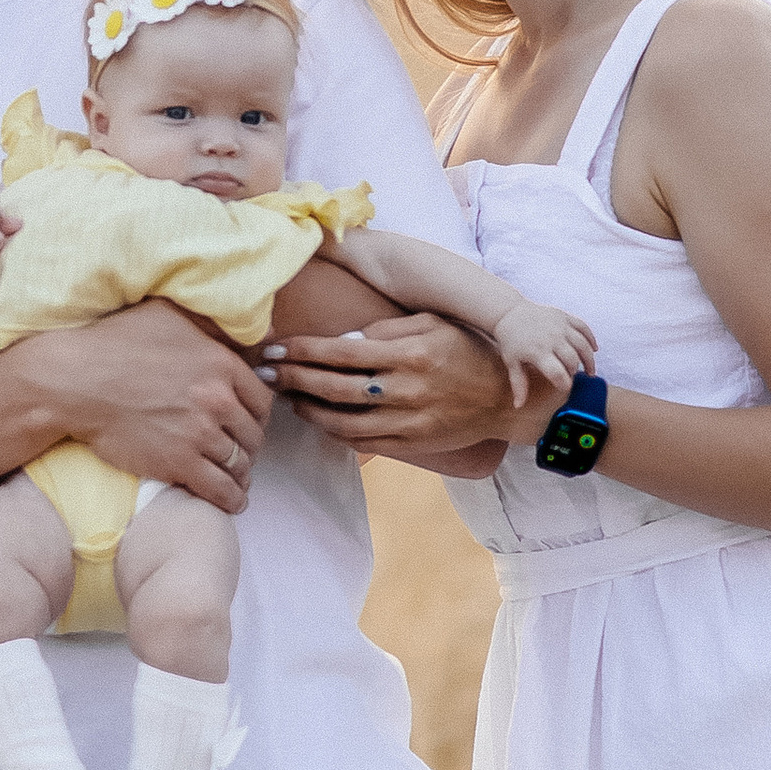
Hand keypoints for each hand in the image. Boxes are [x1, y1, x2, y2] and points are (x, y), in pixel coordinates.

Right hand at [27, 299, 269, 513]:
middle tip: (241, 451)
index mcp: (220, 364)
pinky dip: (231, 499)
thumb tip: (242, 328)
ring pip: (239, 463)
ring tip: (237, 479)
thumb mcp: (167, 315)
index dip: (257, 415)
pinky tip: (233, 502)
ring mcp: (200, 434)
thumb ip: (208, 323)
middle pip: (253, 434)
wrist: (75, 382)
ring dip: (241, 474)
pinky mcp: (179, 464)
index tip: (250, 423)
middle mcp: (218, 400)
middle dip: (249, 446)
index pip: (261, 399)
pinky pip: (219, 489)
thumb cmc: (115, 343)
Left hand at [263, 309, 547, 462]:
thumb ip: (387, 328)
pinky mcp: (411, 445)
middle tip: (264, 371)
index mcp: (408, 354)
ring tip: (286, 397)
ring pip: (342, 422)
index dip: (302, 351)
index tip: (275, 347)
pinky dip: (335, 433)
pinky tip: (318, 420)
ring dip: (307, 410)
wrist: (506, 398)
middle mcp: (405, 390)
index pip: (340, 352)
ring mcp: (408, 422)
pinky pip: (362, 443)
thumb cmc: (467, 350)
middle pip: (333, 387)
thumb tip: (343, 338)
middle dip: (293, 379)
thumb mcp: (432, 324)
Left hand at [489, 299, 599, 407]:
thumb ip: (519, 385)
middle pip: (573, 360)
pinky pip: (584, 328)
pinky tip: (594, 350)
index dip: (564, 384)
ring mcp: (560, 326)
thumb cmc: (511, 341)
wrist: (509, 313)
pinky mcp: (565, 316)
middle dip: (575, 372)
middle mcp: (551, 338)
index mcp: (537, 352)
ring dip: (589, 360)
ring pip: (583, 345)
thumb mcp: (512, 363)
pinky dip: (591, 339)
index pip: (558, 373)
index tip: (565, 388)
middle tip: (572, 377)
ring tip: (590, 371)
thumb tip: (518, 406)